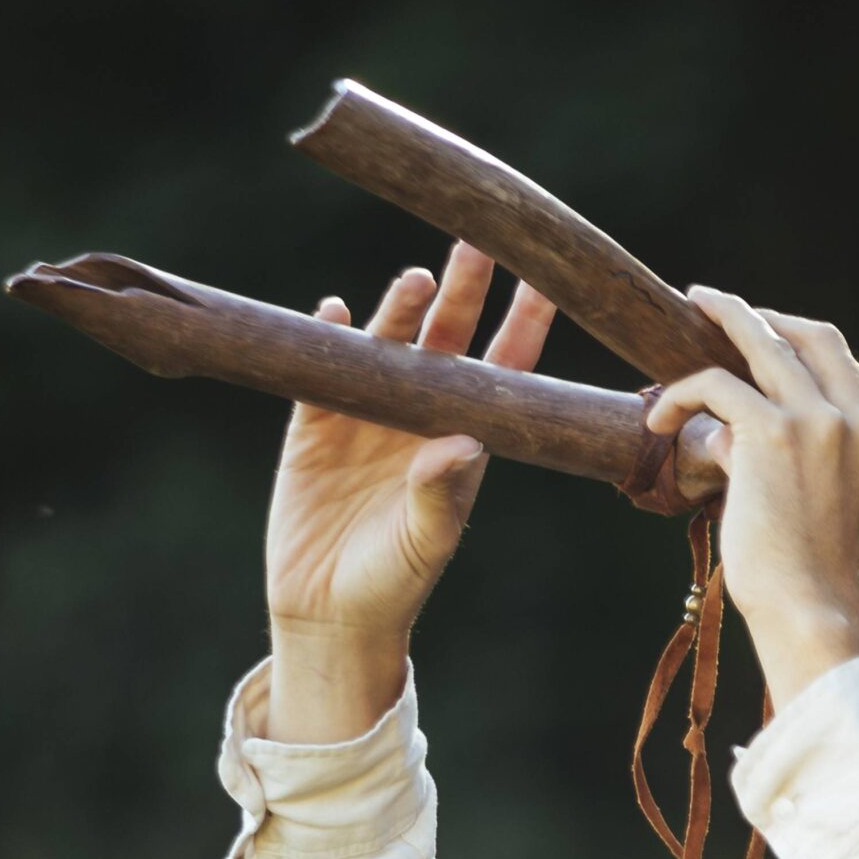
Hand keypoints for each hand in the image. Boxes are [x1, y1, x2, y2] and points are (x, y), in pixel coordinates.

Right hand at [264, 244, 554, 742]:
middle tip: (478, 244)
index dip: (521, 326)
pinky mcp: (313, 425)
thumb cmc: (393, 585)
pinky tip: (337, 311)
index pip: (499, 373)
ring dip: (400, 310)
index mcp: (460, 444)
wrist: (327, 615)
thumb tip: (461, 443)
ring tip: (419, 280)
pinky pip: (321, 366)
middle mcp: (418, 419)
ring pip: (386, 345)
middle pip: (447, 342)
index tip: (545, 281)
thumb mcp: (425, 544)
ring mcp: (365, 417)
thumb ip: (441, 495)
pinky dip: (329, 337)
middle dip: (465, 293)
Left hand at [647, 289, 858, 705]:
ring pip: (763, 340)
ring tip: (691, 305)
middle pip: (810, 335)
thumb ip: (781, 461)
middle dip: (763, 313)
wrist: (809, 612)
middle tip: (717, 304)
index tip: (762, 335)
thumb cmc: (806, 577)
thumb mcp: (812, 508)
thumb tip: (725, 437)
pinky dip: (683, 394)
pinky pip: (717, 384)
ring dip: (724, 316)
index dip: (798, 339)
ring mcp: (818, 421)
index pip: (841, 363)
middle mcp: (856, 419)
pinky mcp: (772, 432)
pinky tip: (660, 419)